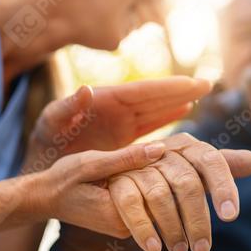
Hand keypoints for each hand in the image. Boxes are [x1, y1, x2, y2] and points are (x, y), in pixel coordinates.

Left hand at [25, 77, 211, 171]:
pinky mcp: (122, 137)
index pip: (142, 91)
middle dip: (180, 89)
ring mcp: (121, 122)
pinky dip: (167, 117)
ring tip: (201, 94)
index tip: (193, 83)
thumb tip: (86, 89)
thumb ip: (66, 108)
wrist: (42, 167)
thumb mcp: (49, 125)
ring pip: (156, 109)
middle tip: (208, 83)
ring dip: (178, 101)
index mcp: (104, 101)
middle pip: (155, 96)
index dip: (168, 87)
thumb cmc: (43, 146)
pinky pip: (150, 125)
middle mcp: (116, 108)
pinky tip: (184, 112)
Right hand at [39, 142, 167, 235]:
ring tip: (155, 155)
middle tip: (164, 150)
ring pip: (157, 199)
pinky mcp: (126, 220)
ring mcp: (127, 226)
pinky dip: (150, 181)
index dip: (167, 168)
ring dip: (159, 176)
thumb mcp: (92, 163)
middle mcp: (126, 227)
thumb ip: (126, 158)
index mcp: (119, 215)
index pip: (162, 194)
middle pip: (163, 199)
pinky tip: (146, 164)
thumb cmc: (64, 179)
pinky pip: (147, 200)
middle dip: (167, 172)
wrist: (47, 197)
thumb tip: (160, 149)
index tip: (167, 150)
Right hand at [108, 133, 250, 250]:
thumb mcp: (195, 169)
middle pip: (187, 183)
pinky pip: (132, 205)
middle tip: (202, 249)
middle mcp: (165, 150)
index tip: (230, 217)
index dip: (223, 187)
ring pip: (160, 196)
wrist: (121, 172)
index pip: (212, 161)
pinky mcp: (118, 181)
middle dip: (196, 220)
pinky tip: (154, 247)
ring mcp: (140, 165)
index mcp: (188, 146)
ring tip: (180, 249)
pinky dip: (144, 228)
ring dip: (171, 227)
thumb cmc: (168, 172)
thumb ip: (222, 167)